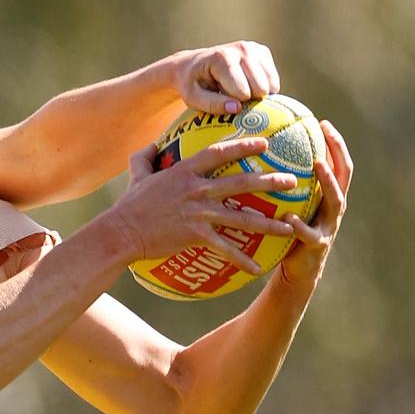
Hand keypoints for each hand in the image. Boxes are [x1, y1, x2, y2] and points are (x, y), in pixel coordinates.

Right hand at [107, 137, 297, 273]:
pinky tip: (257, 268)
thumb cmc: (128, 206)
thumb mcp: (136, 176)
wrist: (121, 233)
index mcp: (184, 171)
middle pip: (241, 182)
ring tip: (291, 226)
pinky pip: (225, 248)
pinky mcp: (195, 235)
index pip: (220, 153)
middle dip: (270, 181)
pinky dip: (241, 259)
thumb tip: (149, 146)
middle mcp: (196, 189)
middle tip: (293, 181)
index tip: (265, 144)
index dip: (243, 146)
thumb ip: (144, 158)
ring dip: (269, 222)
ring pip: (241, 217)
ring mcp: (198, 212)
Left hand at [172, 41, 278, 114]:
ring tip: (235, 88)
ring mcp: (254, 48)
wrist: (192, 65)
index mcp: (223, 58)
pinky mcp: (262, 51)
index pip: (242, 92)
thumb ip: (213, 104)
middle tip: (228, 94)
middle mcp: (242, 48)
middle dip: (247, 99)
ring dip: (255, 94)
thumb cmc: (192, 84)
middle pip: (260, 89)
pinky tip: (245, 84)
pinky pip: (273, 81)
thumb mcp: (193, 98)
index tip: (219, 98)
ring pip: (270, 86)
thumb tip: (237, 108)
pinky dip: (262, 88)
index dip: (233, 103)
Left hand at [276, 120, 352, 286]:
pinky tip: (289, 217)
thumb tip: (255, 159)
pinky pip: (309, 234)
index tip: (321, 122)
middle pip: (343, 175)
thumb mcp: (285, 206)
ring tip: (316, 165)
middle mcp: (333, 209)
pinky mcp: (317, 246)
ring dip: (328, 181)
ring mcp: (328, 227)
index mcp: (326, 197)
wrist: (294, 271)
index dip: (333, 143)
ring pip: (336, 200)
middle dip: (337, 152)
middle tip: (325, 134)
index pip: (335, 163)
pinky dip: (300, 225)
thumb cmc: (285, 233)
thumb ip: (279, 185)